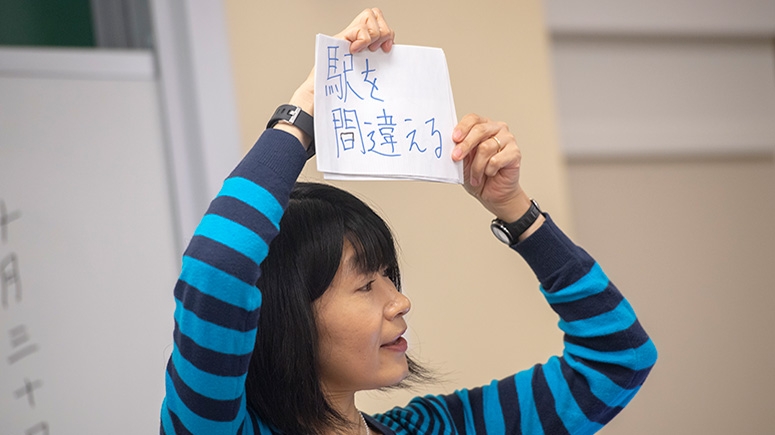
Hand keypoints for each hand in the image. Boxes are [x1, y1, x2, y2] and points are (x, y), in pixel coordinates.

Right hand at [280, 8, 394, 147]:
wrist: (322, 97)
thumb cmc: (342, 92)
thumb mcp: (367, 77)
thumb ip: (377, 66)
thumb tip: (394, 64)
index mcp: (363, 44)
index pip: (380, 24)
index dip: (388, 33)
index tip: (388, 50)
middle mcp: (355, 37)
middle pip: (376, 14)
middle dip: (383, 31)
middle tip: (378, 49)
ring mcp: (347, 36)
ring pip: (370, 15)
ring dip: (374, 34)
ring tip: (367, 50)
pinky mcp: (340, 39)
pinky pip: (359, 27)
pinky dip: (363, 39)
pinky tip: (355, 51)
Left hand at [451, 114, 532, 223]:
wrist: (493, 193)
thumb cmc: (478, 174)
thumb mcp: (463, 161)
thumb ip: (458, 149)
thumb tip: (450, 143)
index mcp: (483, 126)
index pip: (473, 119)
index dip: (463, 128)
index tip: (454, 139)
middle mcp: (497, 129)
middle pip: (479, 130)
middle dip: (465, 145)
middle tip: (456, 157)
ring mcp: (508, 140)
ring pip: (486, 148)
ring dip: (476, 167)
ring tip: (475, 177)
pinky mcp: (515, 153)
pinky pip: (496, 160)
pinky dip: (488, 171)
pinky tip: (490, 174)